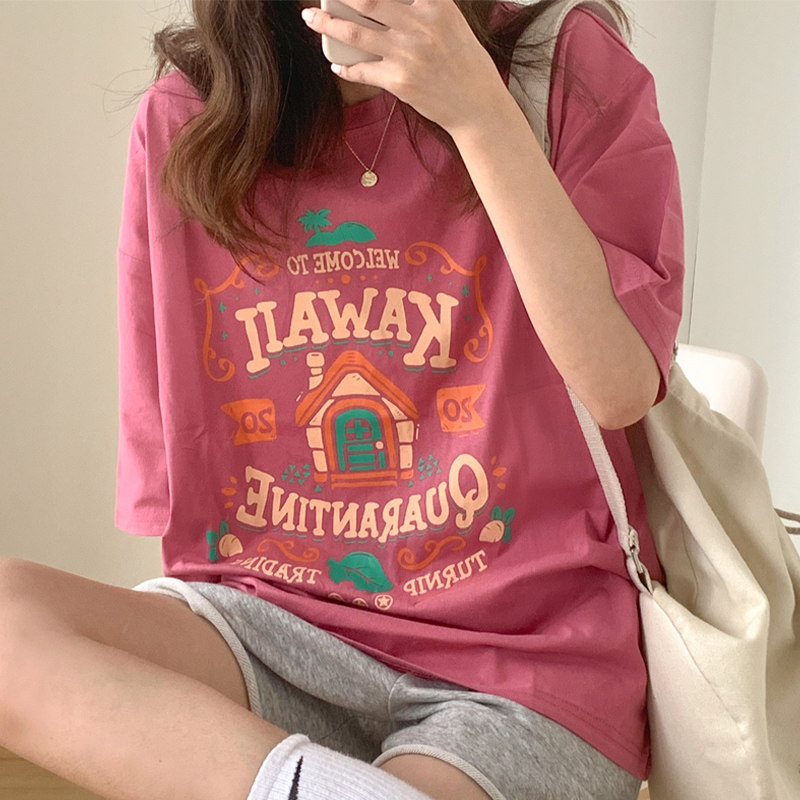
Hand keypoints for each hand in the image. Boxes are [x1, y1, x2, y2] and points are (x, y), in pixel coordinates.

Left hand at [301, 0, 506, 132]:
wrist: (477, 106)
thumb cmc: (466, 63)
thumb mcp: (451, 20)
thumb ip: (423, 5)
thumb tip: (387, 4)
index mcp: (436, 4)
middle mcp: (419, 25)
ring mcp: (407, 54)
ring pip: (354, 33)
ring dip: (326, 23)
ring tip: (310, 17)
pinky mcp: (399, 81)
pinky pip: (361, 70)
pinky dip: (344, 68)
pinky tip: (336, 66)